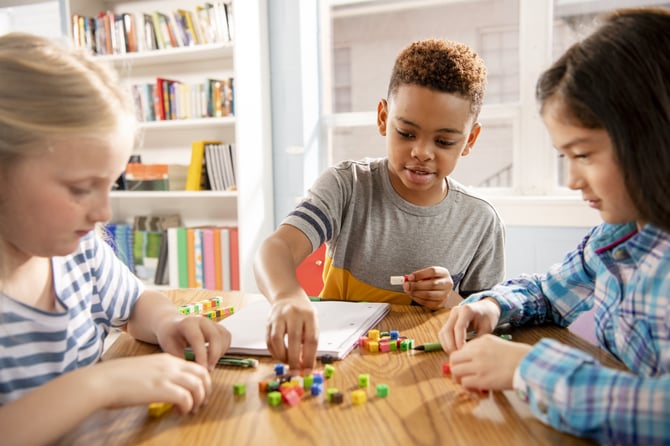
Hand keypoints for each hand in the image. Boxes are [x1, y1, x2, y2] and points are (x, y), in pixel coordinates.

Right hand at [93, 353, 211, 413]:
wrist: (102, 381)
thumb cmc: (116, 378)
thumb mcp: (143, 370)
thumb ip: (157, 375)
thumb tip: (164, 388)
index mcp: (166, 359)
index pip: (195, 367)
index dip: (200, 381)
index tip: (196, 393)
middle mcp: (170, 365)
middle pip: (202, 374)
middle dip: (205, 390)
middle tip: (200, 403)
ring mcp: (167, 376)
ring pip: (198, 386)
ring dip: (198, 400)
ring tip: (191, 410)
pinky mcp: (162, 389)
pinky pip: (186, 398)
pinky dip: (187, 407)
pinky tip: (179, 412)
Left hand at [156, 316, 230, 370]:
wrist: (172, 324)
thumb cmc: (170, 336)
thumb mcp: (169, 347)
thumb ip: (180, 358)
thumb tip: (192, 370)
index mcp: (188, 323)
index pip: (198, 338)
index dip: (202, 354)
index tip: (202, 369)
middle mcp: (202, 320)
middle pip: (215, 336)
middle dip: (214, 354)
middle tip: (209, 369)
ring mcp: (212, 322)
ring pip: (224, 336)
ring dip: (220, 352)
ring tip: (210, 363)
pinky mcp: (218, 327)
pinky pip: (227, 337)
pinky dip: (224, 348)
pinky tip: (215, 356)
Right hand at [266, 296, 318, 372]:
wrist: (288, 297)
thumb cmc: (302, 313)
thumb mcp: (312, 323)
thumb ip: (310, 342)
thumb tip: (305, 365)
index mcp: (309, 315)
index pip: (311, 339)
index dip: (309, 358)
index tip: (307, 370)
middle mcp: (293, 313)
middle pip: (294, 339)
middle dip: (294, 360)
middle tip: (295, 371)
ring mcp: (279, 316)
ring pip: (277, 340)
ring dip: (282, 356)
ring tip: (287, 362)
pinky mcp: (268, 321)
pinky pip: (268, 340)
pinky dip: (274, 352)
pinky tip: (279, 356)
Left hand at [404, 266, 453, 309]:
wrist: (441, 289)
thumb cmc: (431, 279)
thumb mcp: (427, 274)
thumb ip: (418, 275)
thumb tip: (407, 279)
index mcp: (444, 273)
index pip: (433, 271)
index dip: (420, 274)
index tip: (410, 277)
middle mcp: (447, 283)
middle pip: (432, 284)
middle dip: (416, 285)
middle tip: (406, 285)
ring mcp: (445, 295)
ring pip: (429, 295)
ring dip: (416, 293)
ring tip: (408, 291)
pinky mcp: (440, 303)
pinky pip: (427, 303)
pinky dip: (418, 299)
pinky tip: (412, 295)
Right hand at [438, 298, 500, 352]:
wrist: (486, 308)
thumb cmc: (488, 318)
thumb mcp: (487, 328)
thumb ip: (478, 339)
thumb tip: (470, 354)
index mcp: (466, 310)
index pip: (459, 327)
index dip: (459, 341)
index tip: (463, 352)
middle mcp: (455, 311)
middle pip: (447, 330)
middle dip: (451, 345)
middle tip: (458, 356)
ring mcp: (450, 316)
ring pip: (443, 333)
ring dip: (447, 345)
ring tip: (456, 355)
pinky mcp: (448, 321)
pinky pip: (443, 334)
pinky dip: (446, 343)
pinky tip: (453, 350)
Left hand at [448, 334, 530, 390]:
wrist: (529, 364)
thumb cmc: (517, 356)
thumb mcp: (496, 344)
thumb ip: (482, 348)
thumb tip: (469, 360)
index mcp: (481, 341)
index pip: (461, 350)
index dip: (461, 360)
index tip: (465, 366)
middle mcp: (477, 352)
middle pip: (453, 359)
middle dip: (455, 368)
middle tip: (462, 375)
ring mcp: (478, 366)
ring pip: (456, 371)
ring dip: (460, 378)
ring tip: (468, 383)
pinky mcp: (482, 379)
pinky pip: (465, 383)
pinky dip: (468, 387)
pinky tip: (476, 389)